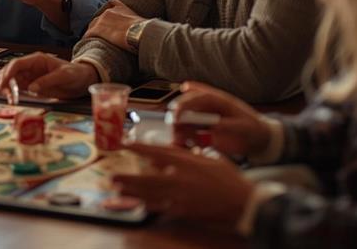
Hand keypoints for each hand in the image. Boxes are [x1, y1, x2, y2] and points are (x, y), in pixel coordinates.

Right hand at [0, 52, 97, 98]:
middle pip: (10, 71)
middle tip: (6, 94)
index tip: (5, 83)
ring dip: (7, 88)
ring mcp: (30, 77)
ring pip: (11, 80)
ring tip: (10, 99)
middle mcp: (31, 67)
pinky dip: (13, 94)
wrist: (82, 81)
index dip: (9, 72)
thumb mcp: (64, 76)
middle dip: (5, 81)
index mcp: (37, 60)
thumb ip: (48, 81)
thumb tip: (32, 88)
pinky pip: (17, 88)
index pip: (18, 63)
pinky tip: (13, 99)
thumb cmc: (75, 73)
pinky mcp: (31, 86)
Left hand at [82, 0, 143, 50]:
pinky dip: (87, 38)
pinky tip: (87, 43)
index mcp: (119, 7)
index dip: (108, 13)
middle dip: (98, 25)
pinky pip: (88, 34)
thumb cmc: (144, 30)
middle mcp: (108, 12)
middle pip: (98, 18)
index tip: (107, 19)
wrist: (141, 33)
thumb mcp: (141, 21)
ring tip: (92, 40)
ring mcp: (102, 20)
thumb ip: (137, 22)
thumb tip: (143, 30)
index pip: (110, 5)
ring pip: (92, 26)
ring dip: (92, 32)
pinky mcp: (98, 30)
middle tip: (99, 34)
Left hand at [114, 142, 253, 226]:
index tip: (125, 144)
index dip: (139, 147)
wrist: (243, 202)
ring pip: (149, 193)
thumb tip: (172, 154)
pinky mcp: (183, 211)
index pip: (157, 151)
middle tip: (113, 175)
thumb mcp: (209, 158)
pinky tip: (136, 202)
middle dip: (129, 176)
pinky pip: (159, 207)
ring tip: (118, 188)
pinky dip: (146, 204)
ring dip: (132, 191)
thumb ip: (189, 155)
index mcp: (188, 161)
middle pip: (147, 176)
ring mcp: (180, 196)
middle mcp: (181, 178)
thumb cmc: (229, 178)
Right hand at [171, 81, 270, 157]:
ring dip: (178, 130)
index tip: (176, 112)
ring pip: (183, 122)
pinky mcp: (202, 134)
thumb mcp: (243, 126)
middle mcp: (207, 108)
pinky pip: (188, 136)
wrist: (258, 140)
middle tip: (174, 129)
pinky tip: (183, 146)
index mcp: (217, 100)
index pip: (198, 97)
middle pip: (185, 108)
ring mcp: (203, 121)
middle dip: (176, 117)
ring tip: (179, 141)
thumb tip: (213, 125)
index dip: (185, 103)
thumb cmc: (252, 128)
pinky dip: (183, 140)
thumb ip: (228, 125)